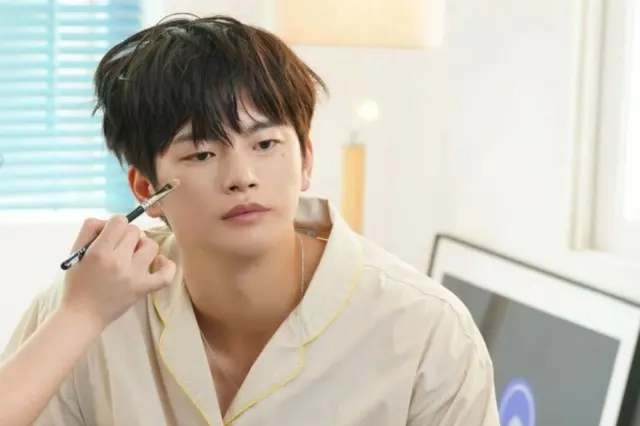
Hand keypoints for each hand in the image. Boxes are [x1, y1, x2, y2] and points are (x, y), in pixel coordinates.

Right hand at [60, 215, 175, 330]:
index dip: (115, 224)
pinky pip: (166, 275)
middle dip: (126, 235)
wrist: (83, 315)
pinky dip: (167, 266)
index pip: (119, 221)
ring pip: (151, 245)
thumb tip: (109, 221)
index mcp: (99, 252)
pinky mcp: (144, 289)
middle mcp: (119, 262)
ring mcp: (134, 276)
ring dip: (142, 246)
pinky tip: (159, 262)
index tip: (110, 234)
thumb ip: (90, 230)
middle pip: (135, 231)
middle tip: (118, 247)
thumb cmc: (77, 283)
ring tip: (133, 254)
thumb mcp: (75, 252)